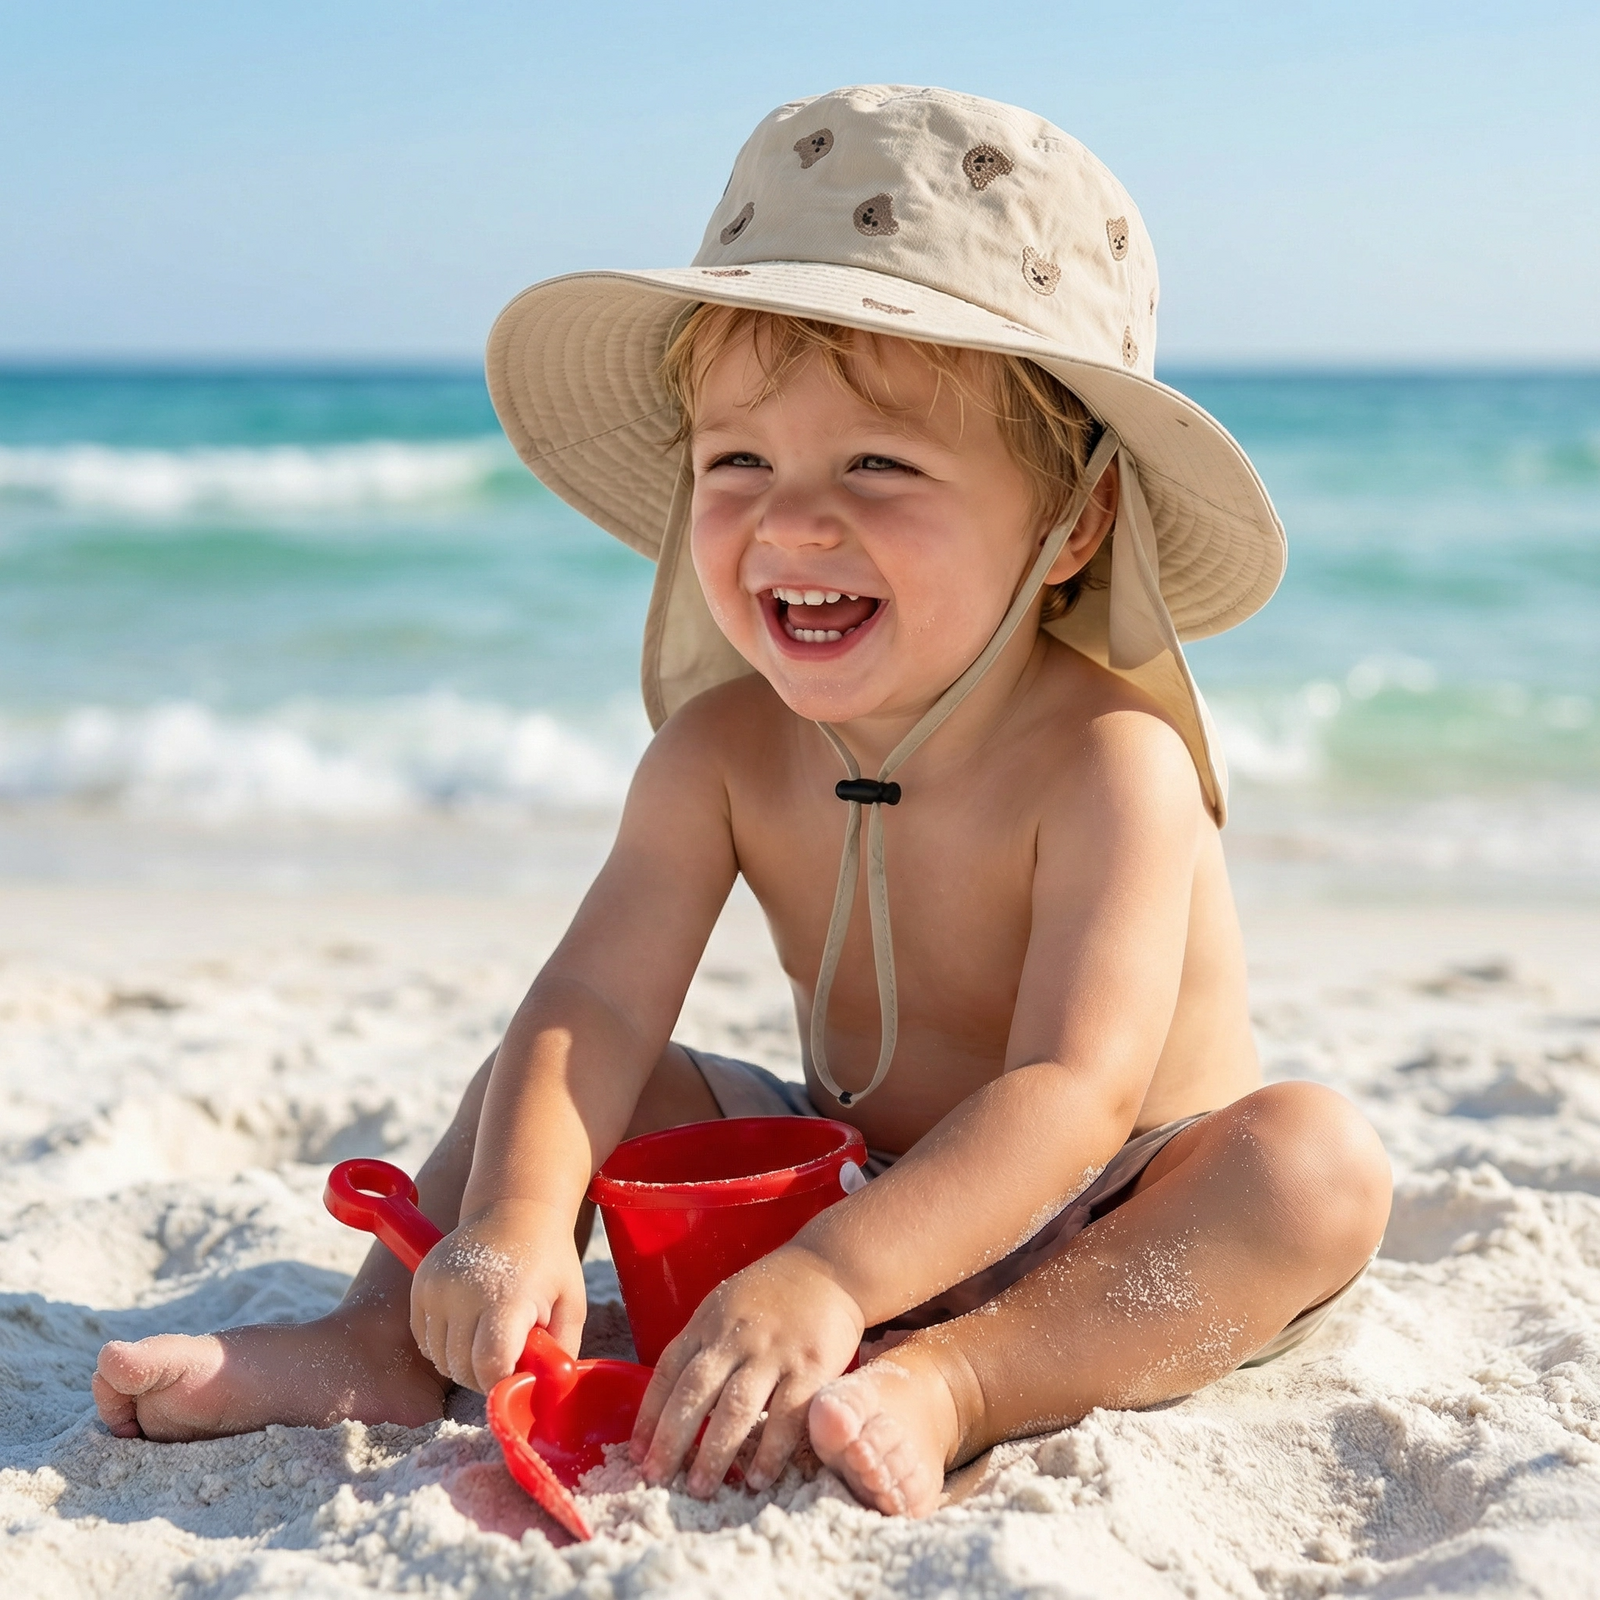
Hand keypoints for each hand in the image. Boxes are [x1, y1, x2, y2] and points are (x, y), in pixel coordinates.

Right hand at [409, 1198, 584, 1391]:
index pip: (490, 1366)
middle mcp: (464, 1291)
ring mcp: (437, 1287)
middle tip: (508, 1350)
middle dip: (486, 1373)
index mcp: (507, 1297)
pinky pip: (425, 1339)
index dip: (502, 1381)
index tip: (516, 1372)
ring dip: (463, 1360)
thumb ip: (562, 1350)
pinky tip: (469, 1322)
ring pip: (440, 1359)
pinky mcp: (420, 1283)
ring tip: (489, 1333)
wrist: (514, 1209)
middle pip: (462, 1368)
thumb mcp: (572, 1303)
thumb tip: (547, 1391)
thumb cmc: (548, 1260)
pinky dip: (445, 1343)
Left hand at [629, 1245, 864, 1495]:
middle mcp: (735, 1337)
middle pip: (695, 1392)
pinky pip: (787, 1415)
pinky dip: (770, 1450)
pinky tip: (758, 1477)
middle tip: (656, 1478)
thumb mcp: (724, 1306)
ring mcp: (773, 1351)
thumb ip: (701, 1347)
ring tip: (700, 1487)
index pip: (669, 1371)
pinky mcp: (811, 1365)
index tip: (636, 1453)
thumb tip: (668, 1403)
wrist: (828, 1268)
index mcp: (708, 1323)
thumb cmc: (770, 1295)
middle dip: (671, 1439)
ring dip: (715, 1452)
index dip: (648, 1414)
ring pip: (736, 1408)